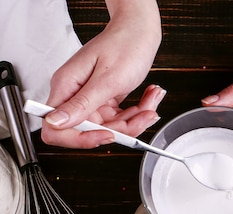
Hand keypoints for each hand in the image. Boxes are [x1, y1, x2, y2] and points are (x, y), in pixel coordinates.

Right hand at [42, 1, 161, 147]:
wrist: (139, 30)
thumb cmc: (124, 45)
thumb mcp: (107, 79)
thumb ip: (82, 104)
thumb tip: (55, 122)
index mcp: (67, 87)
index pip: (57, 128)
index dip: (80, 139)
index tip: (106, 135)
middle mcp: (76, 95)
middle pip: (91, 131)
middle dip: (122, 128)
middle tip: (142, 115)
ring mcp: (92, 98)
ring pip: (112, 127)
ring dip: (136, 119)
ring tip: (151, 102)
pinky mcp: (106, 99)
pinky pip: (121, 117)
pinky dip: (138, 112)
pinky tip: (149, 98)